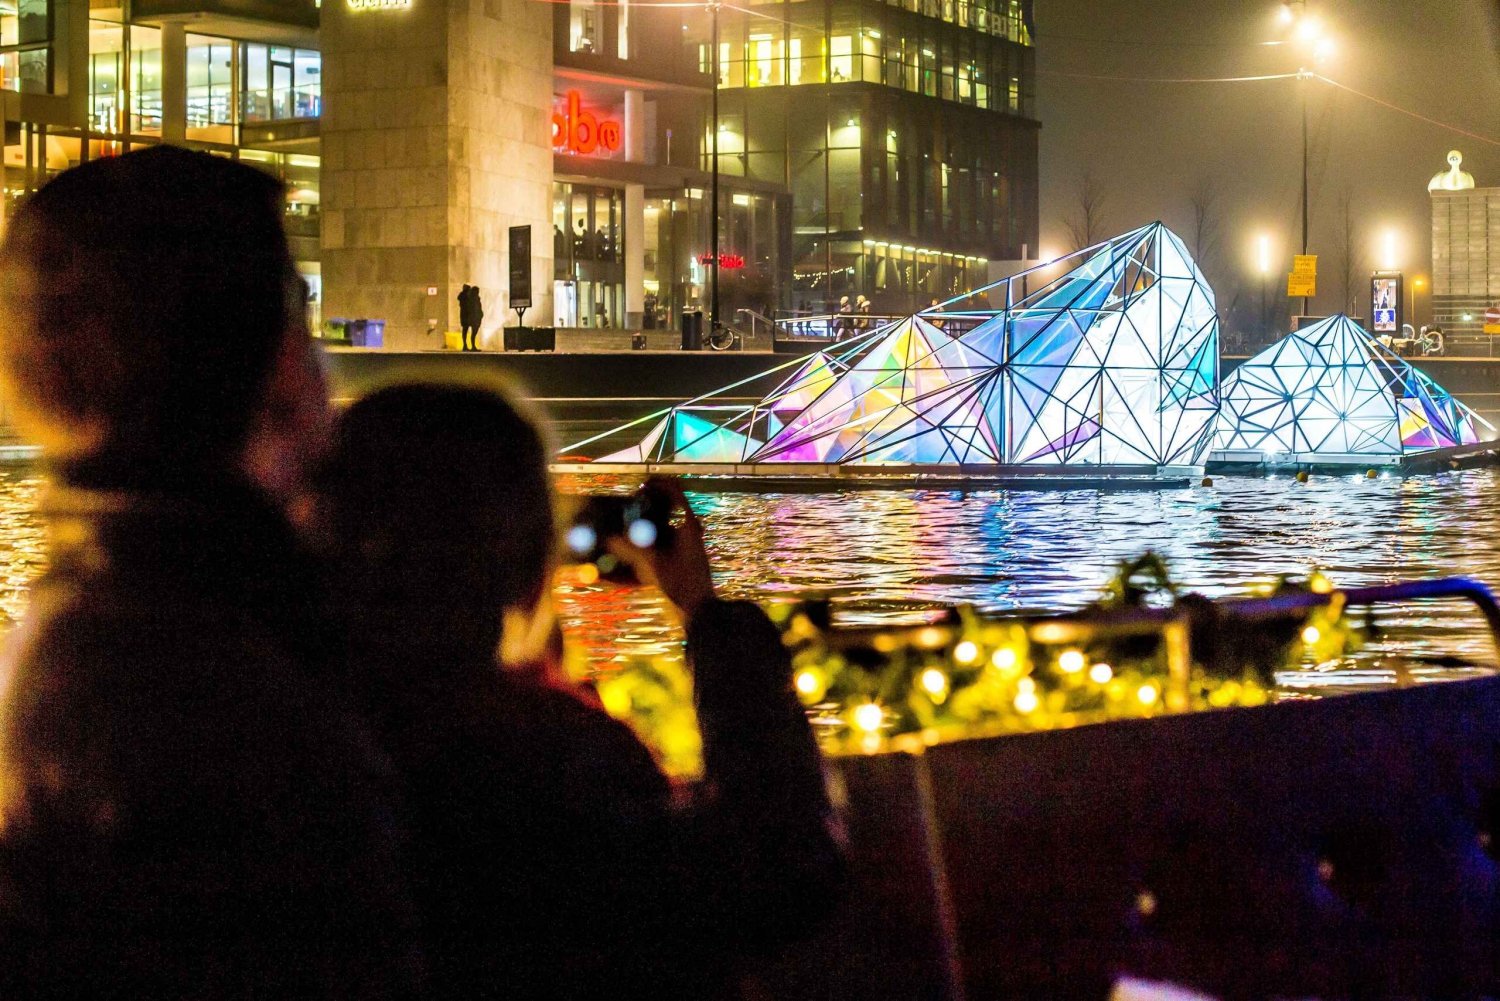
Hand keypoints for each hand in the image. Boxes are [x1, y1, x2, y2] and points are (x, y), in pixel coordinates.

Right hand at [606, 477, 715, 621]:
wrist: (700, 609)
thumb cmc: (682, 584)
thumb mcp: (653, 565)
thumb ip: (630, 549)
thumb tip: (609, 539)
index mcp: (688, 524)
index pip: (674, 490)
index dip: (656, 484)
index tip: (640, 486)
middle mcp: (690, 529)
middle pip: (669, 506)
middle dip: (648, 504)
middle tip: (630, 507)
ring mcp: (688, 542)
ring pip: (666, 523)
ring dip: (648, 522)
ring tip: (628, 527)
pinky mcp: (684, 555)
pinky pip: (666, 539)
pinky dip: (651, 539)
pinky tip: (637, 548)